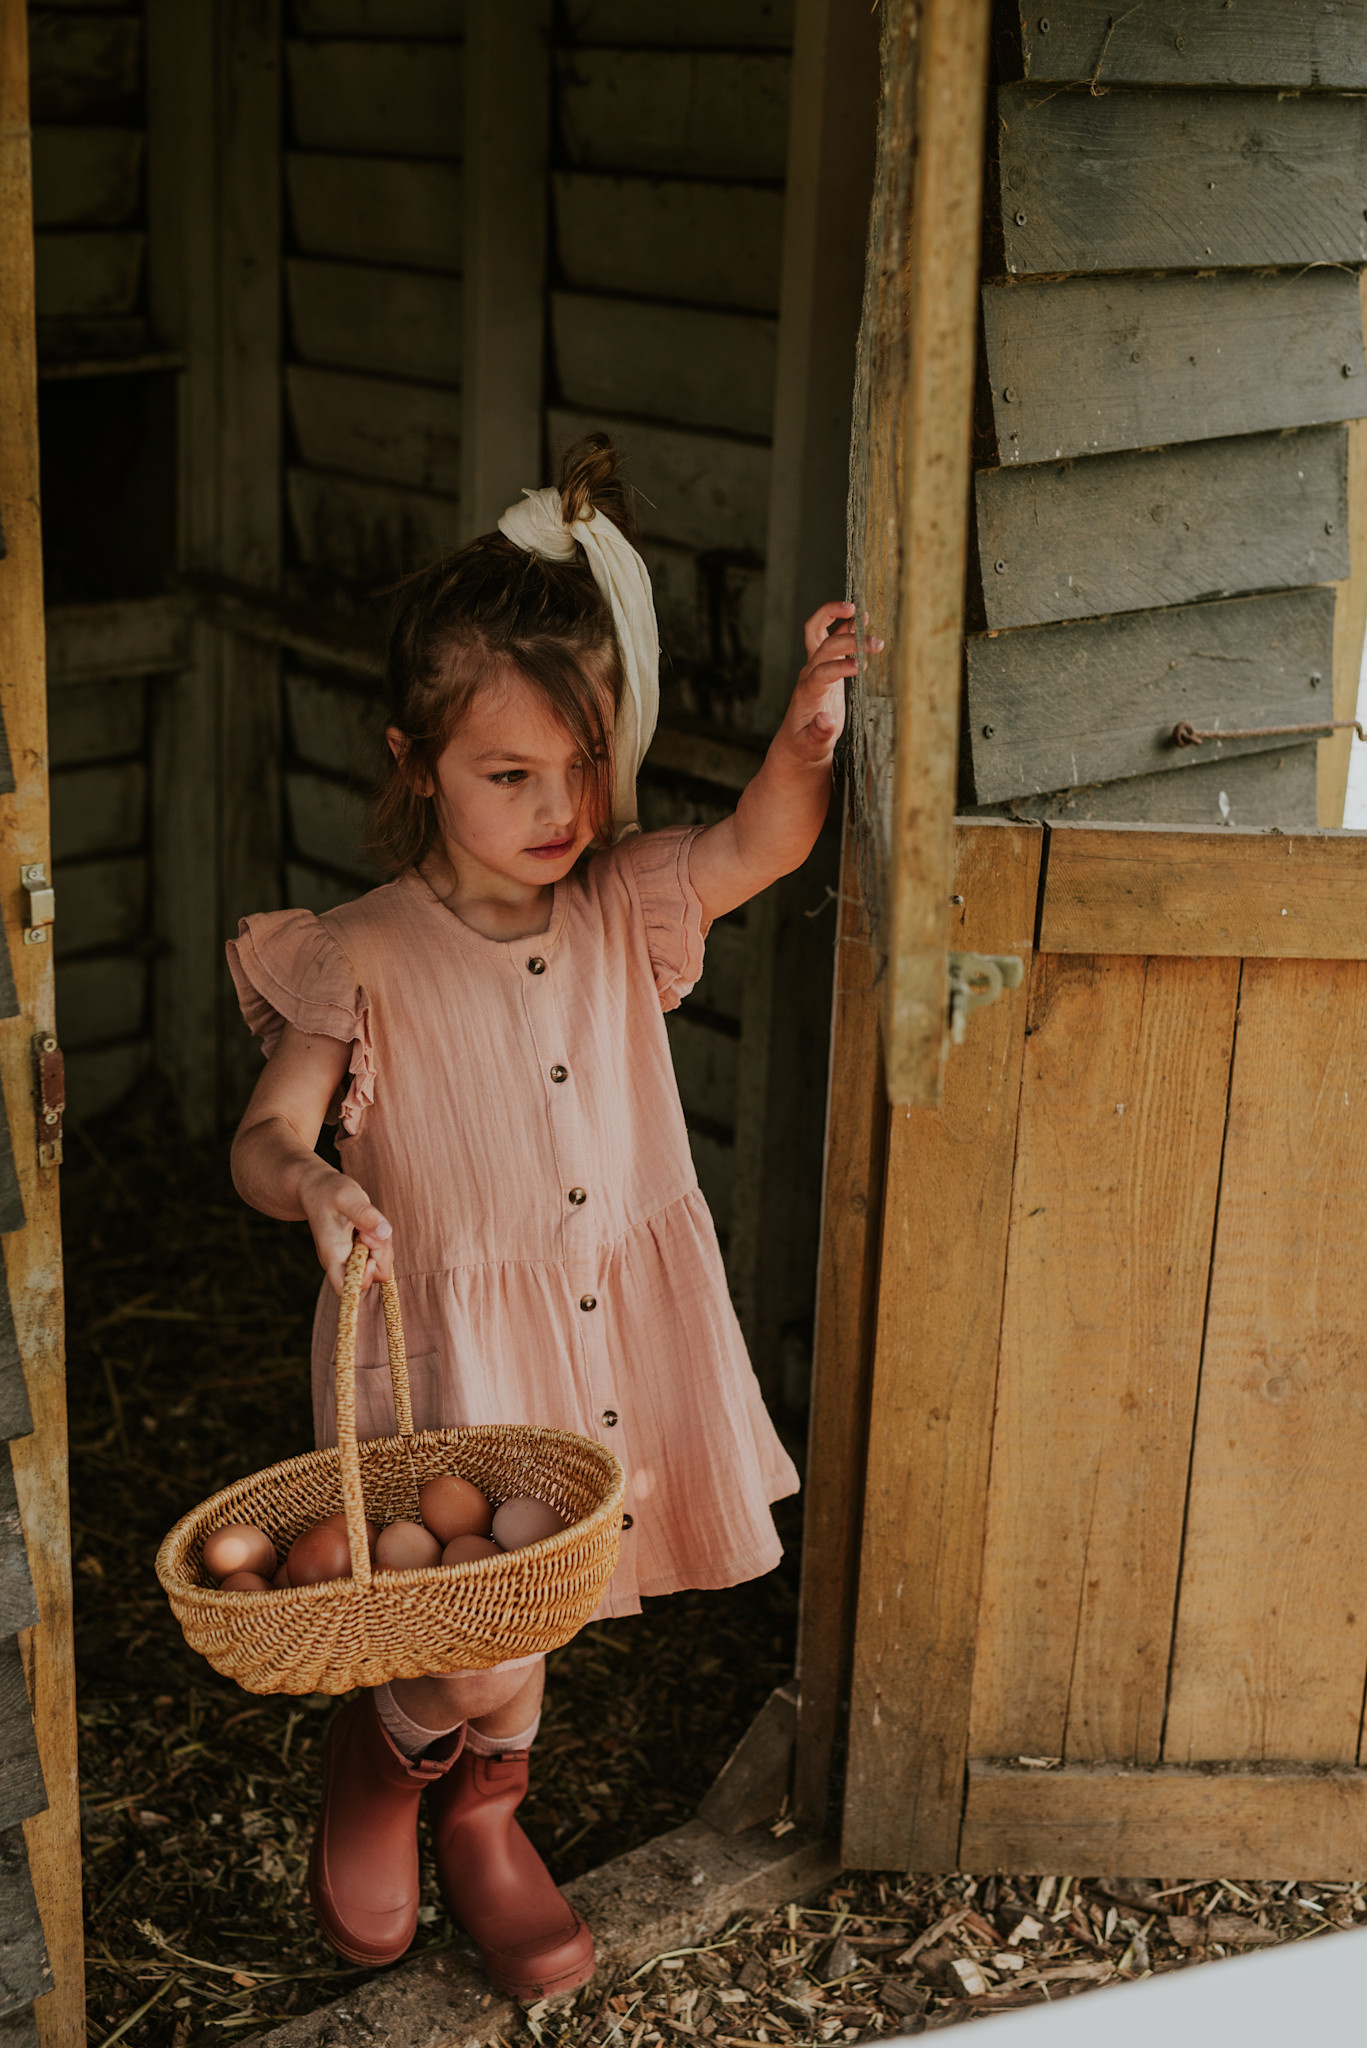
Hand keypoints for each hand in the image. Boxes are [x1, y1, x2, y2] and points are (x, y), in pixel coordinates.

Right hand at [298, 1160, 394, 1295]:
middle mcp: (341, 1262)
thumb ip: (364, 1214)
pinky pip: (379, 1252)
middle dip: (380, 1253)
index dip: (364, 1278)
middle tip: (369, 1227)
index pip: (348, 1288)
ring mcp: (351, 1257)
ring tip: (367, 1222)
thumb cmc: (328, 1191)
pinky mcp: (360, 1250)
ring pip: (380, 1263)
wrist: (317, 1188)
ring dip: (382, 1244)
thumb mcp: (347, 1197)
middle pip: (373, 1275)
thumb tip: (385, 1232)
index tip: (369, 1253)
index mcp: (333, 1256)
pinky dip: (381, 1240)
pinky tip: (369, 1224)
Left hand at [778, 603, 882, 768]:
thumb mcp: (810, 747)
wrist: (798, 743)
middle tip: (876, 642)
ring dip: (841, 621)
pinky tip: (864, 624)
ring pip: (820, 632)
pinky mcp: (826, 667)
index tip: (861, 668)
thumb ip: (818, 735)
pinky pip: (831, 639)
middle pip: (823, 645)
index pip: (821, 672)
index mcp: (807, 693)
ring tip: (865, 615)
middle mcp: (810, 675)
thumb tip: (825, 721)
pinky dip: (846, 628)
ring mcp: (817, 668)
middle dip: (848, 640)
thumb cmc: (805, 746)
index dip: (840, 667)